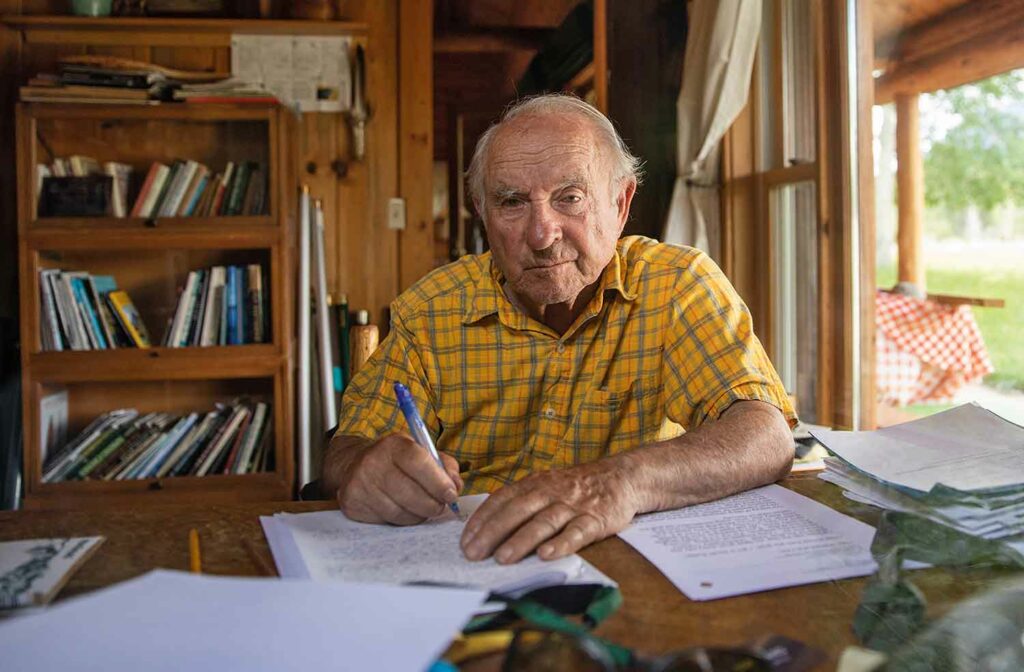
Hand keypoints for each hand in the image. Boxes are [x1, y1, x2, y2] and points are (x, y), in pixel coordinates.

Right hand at [335, 433, 463, 525]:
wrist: (354, 466)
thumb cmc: (396, 460)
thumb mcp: (420, 451)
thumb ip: (444, 465)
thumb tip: (456, 485)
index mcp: (393, 445)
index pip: (419, 463)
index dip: (439, 482)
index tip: (451, 494)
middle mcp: (373, 463)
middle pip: (410, 493)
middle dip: (432, 504)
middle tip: (440, 506)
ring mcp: (360, 485)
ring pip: (400, 512)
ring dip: (419, 515)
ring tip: (423, 508)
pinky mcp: (353, 504)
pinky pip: (387, 521)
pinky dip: (402, 520)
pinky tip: (404, 510)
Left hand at [460, 460, 638, 563]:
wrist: (620, 477)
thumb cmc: (575, 487)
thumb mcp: (545, 485)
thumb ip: (520, 502)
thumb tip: (487, 528)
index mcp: (534, 484)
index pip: (502, 500)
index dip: (482, 520)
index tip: (465, 540)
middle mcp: (550, 492)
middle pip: (517, 511)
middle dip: (493, 533)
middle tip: (474, 553)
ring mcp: (572, 506)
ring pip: (543, 523)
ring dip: (521, 540)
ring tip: (502, 558)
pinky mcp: (595, 519)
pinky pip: (576, 532)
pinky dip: (560, 544)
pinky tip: (546, 555)